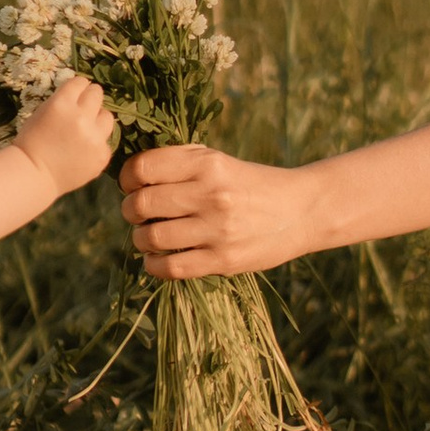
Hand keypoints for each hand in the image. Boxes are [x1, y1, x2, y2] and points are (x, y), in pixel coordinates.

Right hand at [13, 72, 119, 197]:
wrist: (34, 174)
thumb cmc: (32, 142)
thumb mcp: (43, 112)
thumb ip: (63, 101)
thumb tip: (81, 93)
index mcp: (62, 103)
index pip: (80, 82)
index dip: (77, 88)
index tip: (75, 94)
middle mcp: (81, 117)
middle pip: (96, 94)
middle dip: (89, 99)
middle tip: (83, 109)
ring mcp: (94, 137)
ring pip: (107, 116)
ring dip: (97, 119)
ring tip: (87, 129)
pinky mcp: (102, 154)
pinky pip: (106, 141)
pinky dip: (97, 143)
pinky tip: (84, 150)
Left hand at [122, 141, 314, 277]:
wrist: (302, 210)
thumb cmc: (252, 184)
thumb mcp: (220, 161)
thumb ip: (181, 163)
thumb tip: (132, 173)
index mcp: (207, 164)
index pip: (144, 168)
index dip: (127, 178)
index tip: (131, 185)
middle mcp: (211, 194)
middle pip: (141, 205)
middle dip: (129, 211)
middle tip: (136, 214)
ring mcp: (217, 229)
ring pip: (151, 238)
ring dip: (140, 240)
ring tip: (147, 238)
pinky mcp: (224, 260)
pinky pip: (171, 268)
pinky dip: (154, 265)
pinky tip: (157, 259)